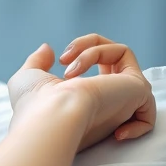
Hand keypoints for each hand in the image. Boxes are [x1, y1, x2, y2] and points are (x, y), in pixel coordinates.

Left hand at [8, 35, 156, 151]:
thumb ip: (38, 62)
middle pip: (112, 59)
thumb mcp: (29, 79)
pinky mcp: (137, 90)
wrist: (51, 118)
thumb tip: (48, 48)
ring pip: (118, 53)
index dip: (79, 55)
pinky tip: (91, 75)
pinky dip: (107, 52)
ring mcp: (124, 96)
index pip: (96, 70)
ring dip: (91, 51)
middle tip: (64, 60)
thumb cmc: (34, 106)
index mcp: (87, 103)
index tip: (59, 62)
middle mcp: (109, 102)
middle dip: (86, 47)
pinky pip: (126, 54)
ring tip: (71, 71)